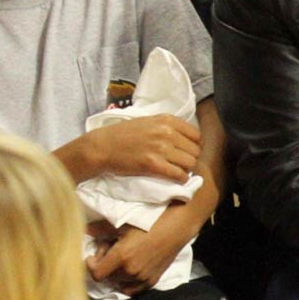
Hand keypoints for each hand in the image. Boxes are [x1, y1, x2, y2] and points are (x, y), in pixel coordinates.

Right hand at [86, 115, 200, 180]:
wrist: (103, 146)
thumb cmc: (122, 135)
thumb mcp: (147, 122)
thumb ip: (166, 126)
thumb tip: (184, 139)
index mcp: (166, 120)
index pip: (196, 135)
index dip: (193, 146)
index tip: (185, 152)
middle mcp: (166, 132)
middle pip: (195, 150)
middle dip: (189, 158)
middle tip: (180, 163)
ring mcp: (160, 148)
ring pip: (190, 163)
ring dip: (186, 169)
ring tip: (177, 171)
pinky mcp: (153, 165)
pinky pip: (179, 175)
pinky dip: (181, 179)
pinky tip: (176, 179)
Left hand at [86, 211, 197, 295]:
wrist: (176, 227)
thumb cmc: (149, 222)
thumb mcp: (123, 223)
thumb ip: (100, 229)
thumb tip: (85, 230)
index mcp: (121, 257)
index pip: (96, 274)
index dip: (91, 265)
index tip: (93, 255)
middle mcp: (130, 271)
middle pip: (106, 277)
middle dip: (103, 264)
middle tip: (109, 249)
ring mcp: (142, 278)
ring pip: (118, 282)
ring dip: (115, 271)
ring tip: (121, 256)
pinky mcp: (152, 281)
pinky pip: (132, 289)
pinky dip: (125, 282)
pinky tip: (128, 269)